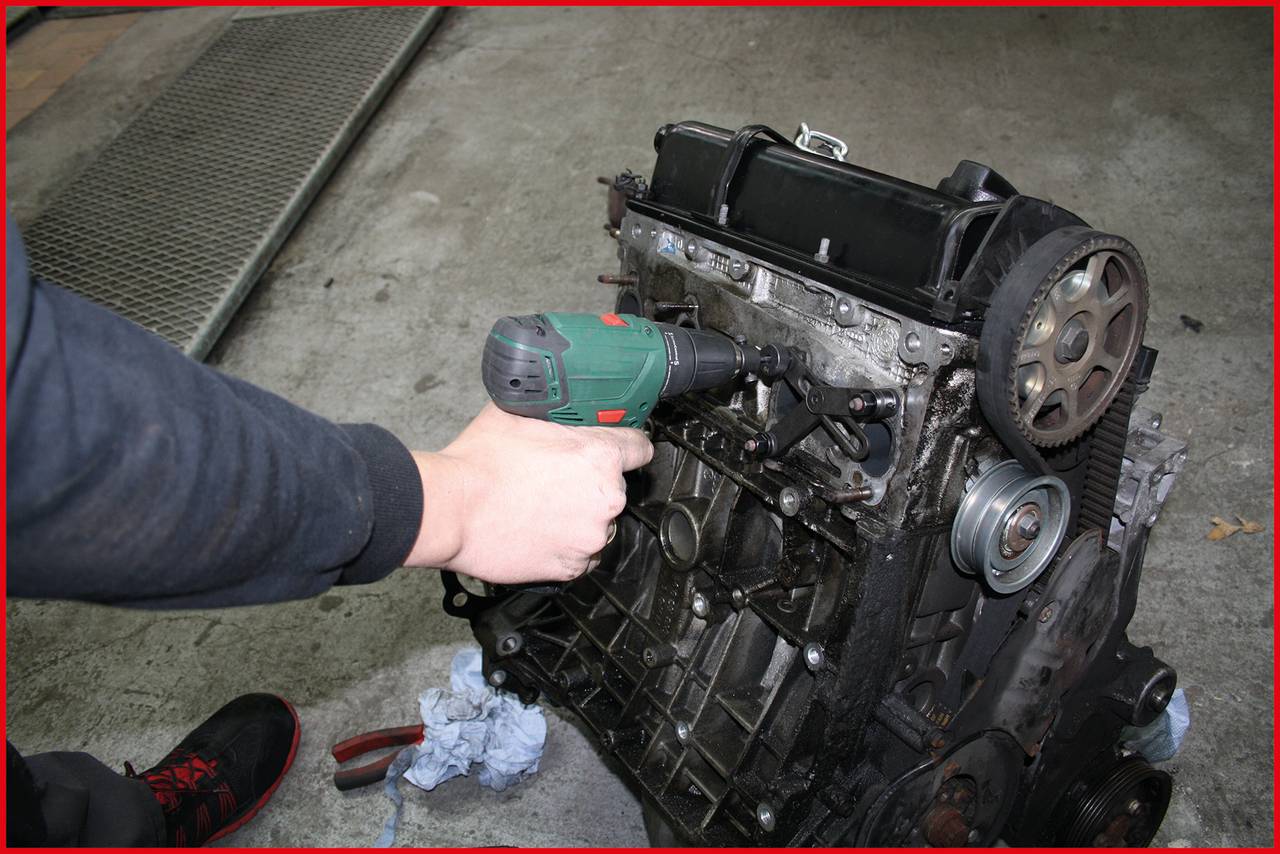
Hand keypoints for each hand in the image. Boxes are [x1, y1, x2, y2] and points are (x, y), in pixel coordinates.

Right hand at [405, 403, 652, 583]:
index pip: (639, 448)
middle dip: (592, 484)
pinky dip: (566, 545)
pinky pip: (581, 555)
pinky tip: (539, 530)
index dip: (625, 446)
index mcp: (599, 455)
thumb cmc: (479, 462)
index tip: (617, 452)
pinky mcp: (572, 566)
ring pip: (598, 524)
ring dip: (579, 517)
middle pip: (615, 488)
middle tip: (556, 481)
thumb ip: (556, 412)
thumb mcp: (520, 413)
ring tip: (542, 508)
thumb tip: (560, 405)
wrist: (451, 510)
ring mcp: (590, 536)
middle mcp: (605, 497)